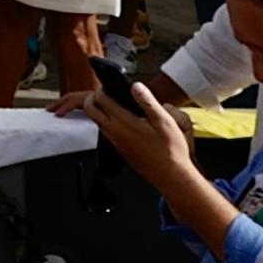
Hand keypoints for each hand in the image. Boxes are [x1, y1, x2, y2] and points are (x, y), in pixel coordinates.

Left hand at [78, 69, 195, 182]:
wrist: (171, 176)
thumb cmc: (170, 151)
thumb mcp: (164, 121)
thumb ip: (147, 101)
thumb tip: (136, 87)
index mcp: (123, 122)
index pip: (100, 100)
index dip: (102, 89)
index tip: (109, 86)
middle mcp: (115, 133)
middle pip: (91, 111)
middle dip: (93, 99)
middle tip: (103, 94)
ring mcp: (116, 143)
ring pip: (98, 123)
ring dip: (100, 112)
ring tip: (113, 105)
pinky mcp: (121, 151)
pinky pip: (107, 134)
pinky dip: (108, 124)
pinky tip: (124, 123)